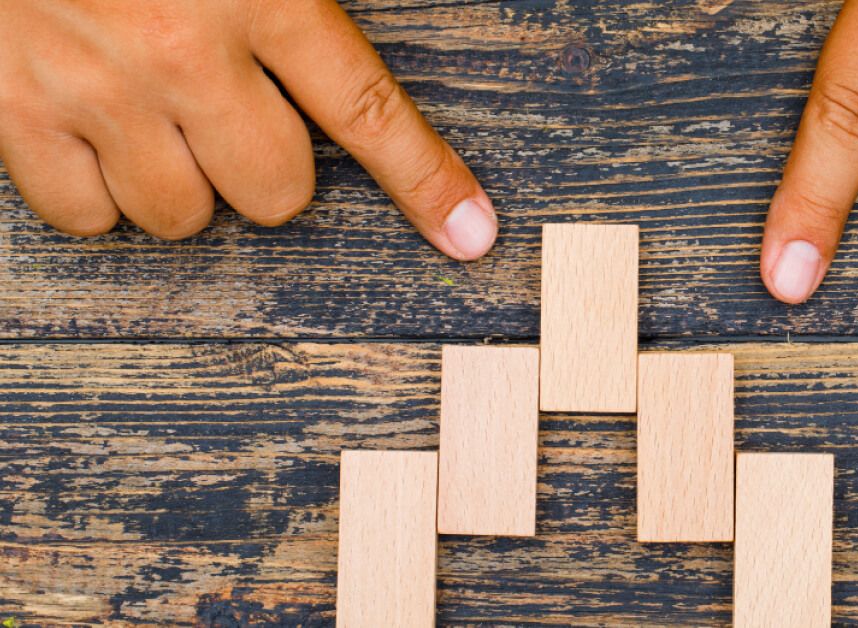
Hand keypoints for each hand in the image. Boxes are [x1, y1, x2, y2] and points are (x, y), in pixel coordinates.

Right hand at [0, 0, 496, 259]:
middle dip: (267, 171)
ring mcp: (96, 88)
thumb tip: (336, 30)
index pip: (366, 111)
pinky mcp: (14, 112)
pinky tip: (99, 139)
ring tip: (160, 121)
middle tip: (236, 119)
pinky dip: (98, 194)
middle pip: (276, 193)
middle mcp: (181, 50)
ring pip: (183, 216)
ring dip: (184, 184)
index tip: (467, 232)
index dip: (426, 182)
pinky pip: (86, 216)